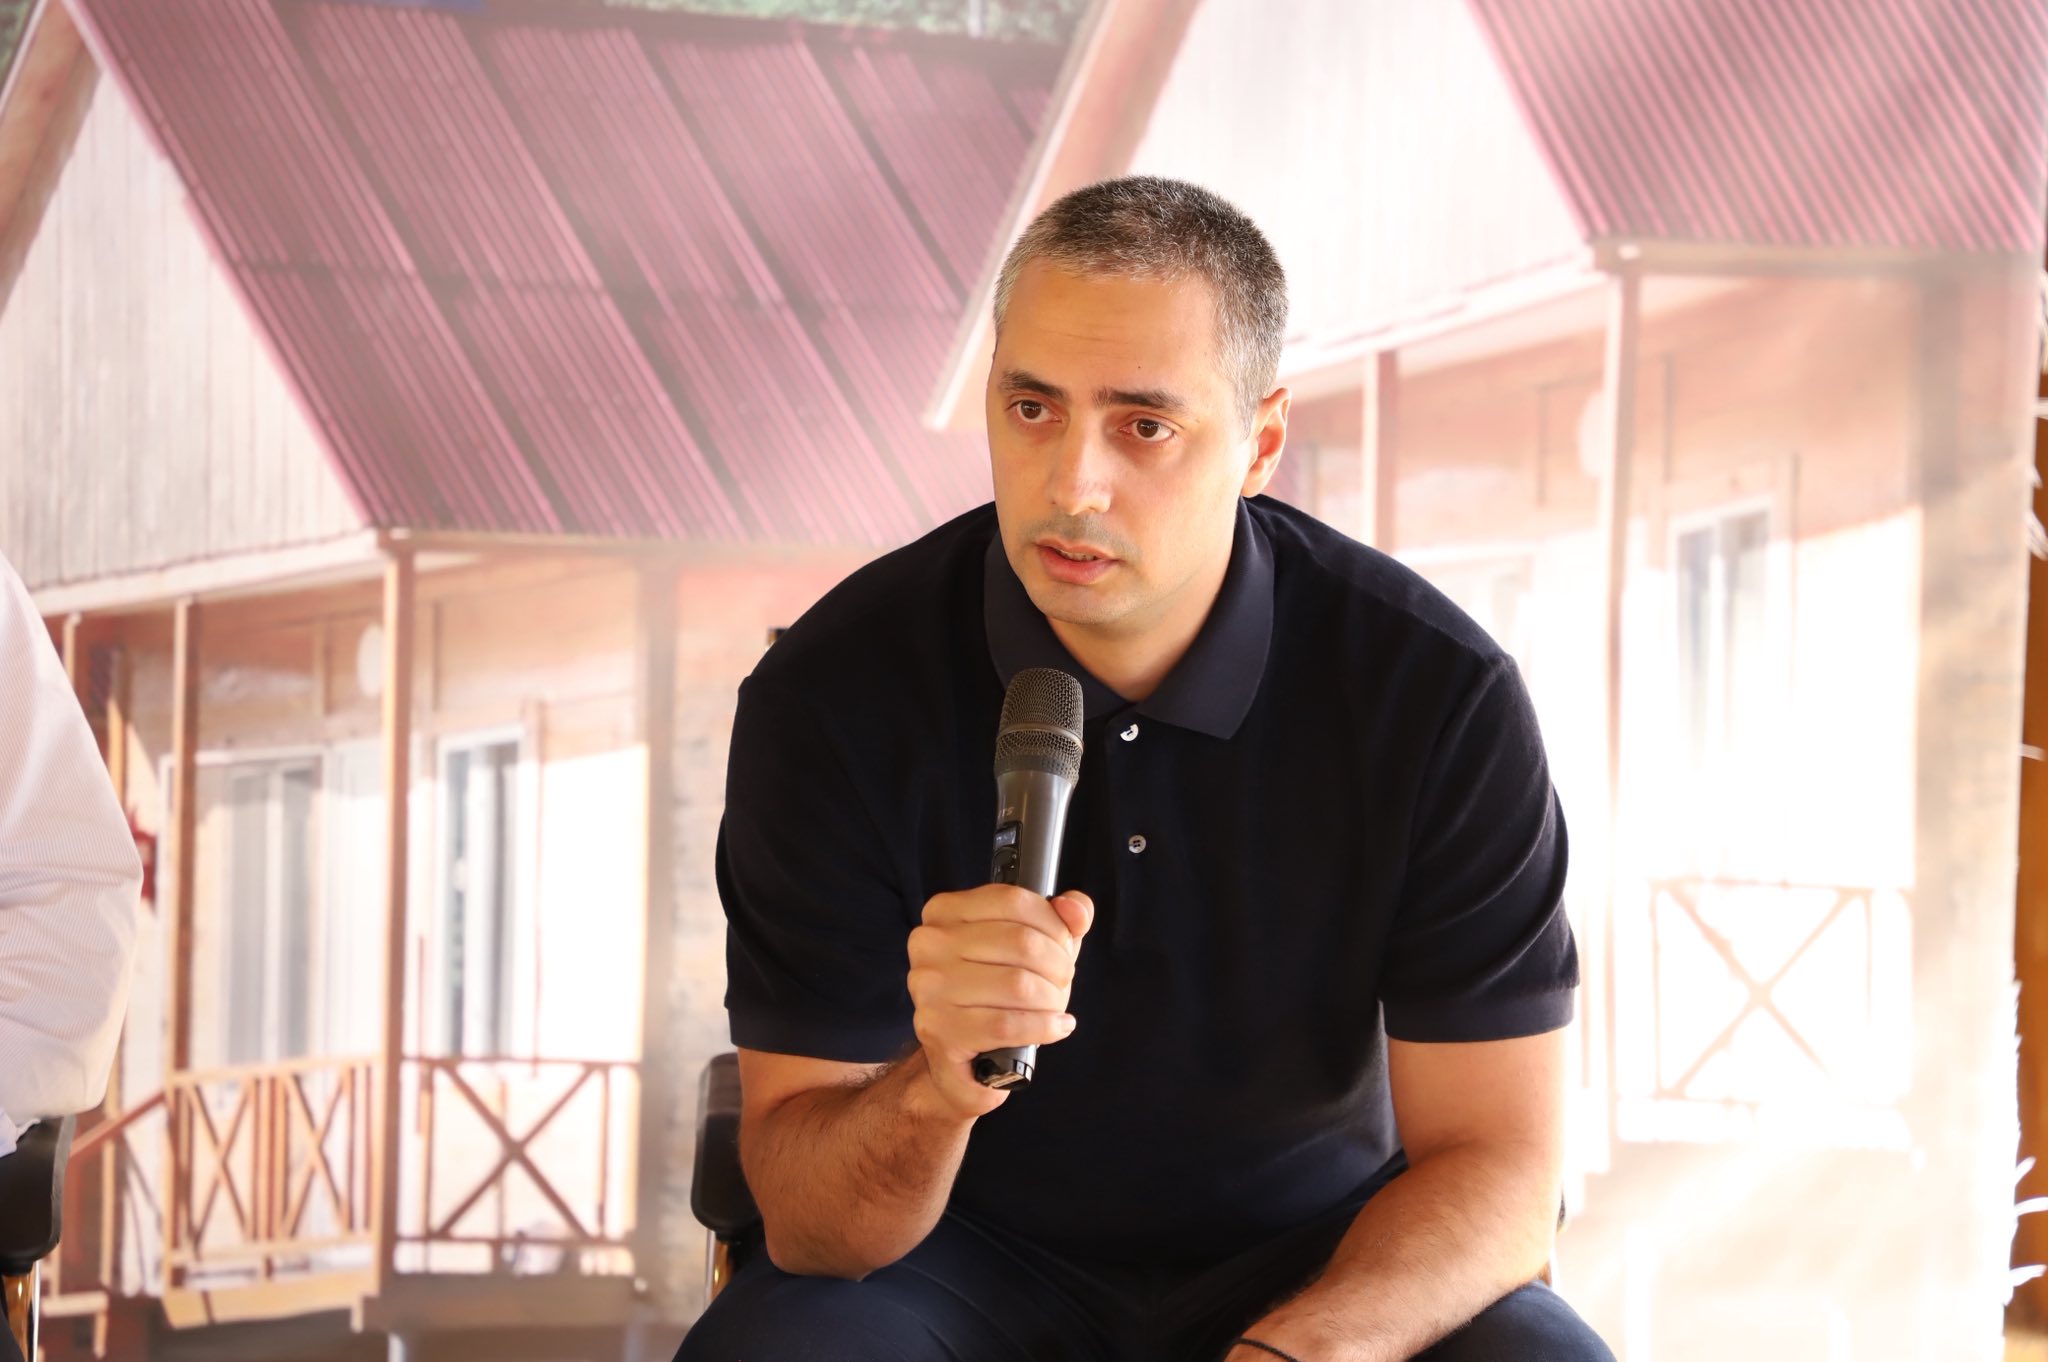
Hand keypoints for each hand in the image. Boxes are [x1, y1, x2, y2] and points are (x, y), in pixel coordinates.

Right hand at [906, 884, 1092, 1118]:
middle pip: (1021, 942)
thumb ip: (1060, 920)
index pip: (1014, 901)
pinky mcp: (938, 1029)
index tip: (1064, 947)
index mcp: (945, 910)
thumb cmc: (997, 992)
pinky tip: (1056, 1027)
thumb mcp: (1030, 947)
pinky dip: (1043, 1027)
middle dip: (1058, 966)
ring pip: (1018, 985)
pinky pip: (1007, 1024)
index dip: (1054, 925)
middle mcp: (929, 943)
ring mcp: (929, 987)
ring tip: (1055, 1008)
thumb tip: (1076, 909)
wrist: (960, 1057)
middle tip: (1062, 983)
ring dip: (1052, 1000)